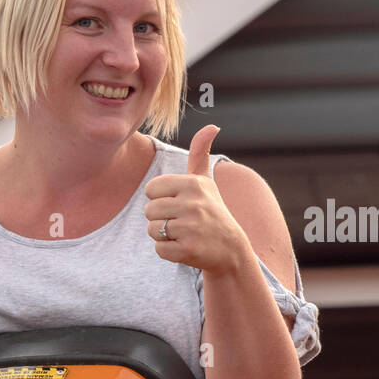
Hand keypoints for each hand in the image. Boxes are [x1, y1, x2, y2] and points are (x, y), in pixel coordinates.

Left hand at [143, 125, 250, 274]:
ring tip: (184, 234)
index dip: (160, 198)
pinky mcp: (188, 250)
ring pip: (152, 230)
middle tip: (183, 222)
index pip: (150, 189)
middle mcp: (193, 204)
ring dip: (164, 236)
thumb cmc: (212, 211)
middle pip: (149, 210)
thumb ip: (200, 152)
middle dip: (161, 219)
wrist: (230, 248)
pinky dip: (169, 252)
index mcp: (193, 184)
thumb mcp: (206, 181)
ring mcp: (191, 228)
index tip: (179, 204)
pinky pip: (160, 250)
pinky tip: (186, 248)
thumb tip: (212, 125)